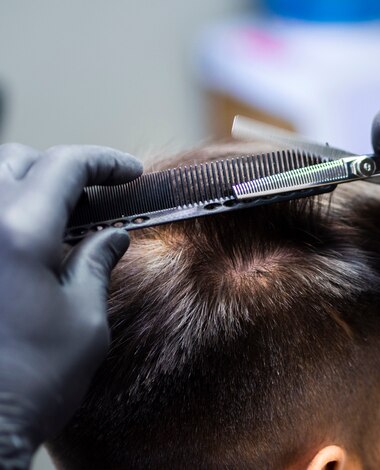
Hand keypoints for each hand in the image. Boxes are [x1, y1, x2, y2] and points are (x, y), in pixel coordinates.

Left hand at [0, 144, 141, 462]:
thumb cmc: (31, 382)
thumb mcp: (84, 320)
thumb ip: (96, 264)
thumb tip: (113, 236)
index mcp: (19, 233)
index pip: (64, 166)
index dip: (104, 161)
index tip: (129, 172)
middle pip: (18, 159)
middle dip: (62, 167)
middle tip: (95, 191)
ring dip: (28, 185)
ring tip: (59, 213)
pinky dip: (8, 215)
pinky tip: (26, 242)